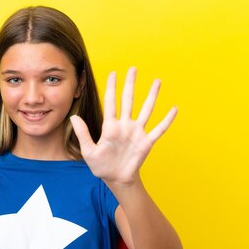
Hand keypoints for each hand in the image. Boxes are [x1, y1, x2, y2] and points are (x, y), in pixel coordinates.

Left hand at [70, 67, 176, 185]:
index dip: (111, 87)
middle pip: (128, 100)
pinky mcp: (146, 142)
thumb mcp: (89, 151)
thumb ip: (83, 134)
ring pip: (146, 110)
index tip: (113, 73)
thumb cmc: (101, 167)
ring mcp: (136, 133)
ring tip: (157, 81)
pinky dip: (167, 120)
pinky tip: (174, 109)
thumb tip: (74, 117)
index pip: (111, 102)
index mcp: (110, 127)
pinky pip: (159, 130)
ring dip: (152, 96)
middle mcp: (125, 126)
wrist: (116, 179)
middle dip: (130, 84)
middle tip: (133, 69)